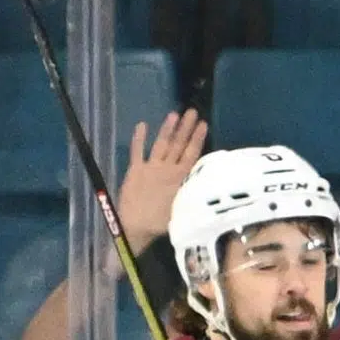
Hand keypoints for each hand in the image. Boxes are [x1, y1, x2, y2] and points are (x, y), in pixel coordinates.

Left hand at [118, 110, 207, 250]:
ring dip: (168, 129)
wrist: (135, 227)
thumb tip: (204, 184)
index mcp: (180, 180)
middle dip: (186, 128)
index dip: (197, 139)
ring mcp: (150, 168)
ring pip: (161, 144)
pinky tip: (142, 124)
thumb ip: (192, 194)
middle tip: (193, 111)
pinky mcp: (135, 170)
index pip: (192, 154)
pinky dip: (139, 138)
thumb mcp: (184, 211)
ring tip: (174, 114)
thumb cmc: (161, 224)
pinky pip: (137, 151)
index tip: (203, 124)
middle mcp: (166, 170)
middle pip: (178, 145)